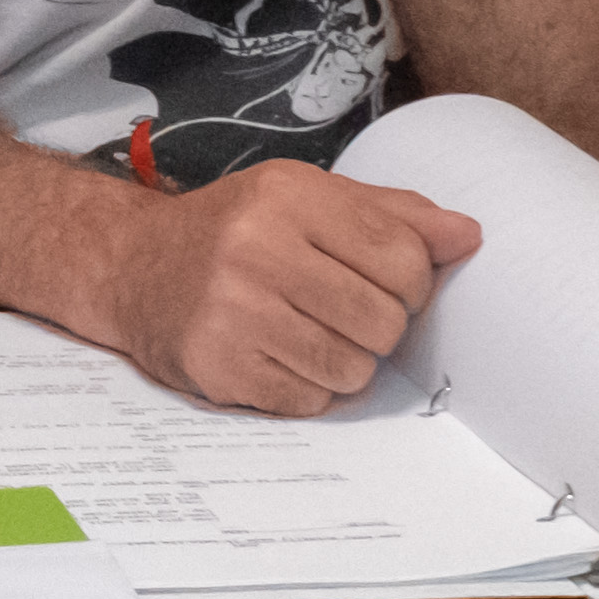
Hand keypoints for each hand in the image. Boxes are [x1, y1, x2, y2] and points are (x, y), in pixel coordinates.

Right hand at [92, 159, 480, 413]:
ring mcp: (232, 311)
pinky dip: (304, 389)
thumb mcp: (304, 198)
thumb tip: (467, 236)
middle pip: (384, 321)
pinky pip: (309, 402)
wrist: (130, 267)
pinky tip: (274, 357)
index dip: (410, 282)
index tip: (380, 282)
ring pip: (351, 369)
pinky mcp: (217, 366)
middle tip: (340, 314)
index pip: (404, 258)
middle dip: (376, 327)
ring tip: (305, 336)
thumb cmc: (232, 232)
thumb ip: (389, 213)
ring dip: (342, 363)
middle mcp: (255, 248)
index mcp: (288, 196)